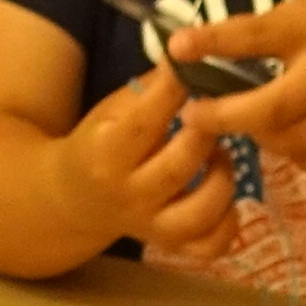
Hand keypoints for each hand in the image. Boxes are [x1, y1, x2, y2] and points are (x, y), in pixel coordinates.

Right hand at [54, 58, 238, 254]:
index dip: (176, 90)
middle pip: (180, 165)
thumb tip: (194, 59)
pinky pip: (210, 246)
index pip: (147, 120)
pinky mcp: (171, 245)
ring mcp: (152, 225)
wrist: (77, 199)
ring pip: (201, 211)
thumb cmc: (101, 143)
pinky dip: (228, 224)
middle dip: (206, 132)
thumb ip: (151, 90)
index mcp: (106, 154)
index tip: (193, 66)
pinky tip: (225, 198)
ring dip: (223, 177)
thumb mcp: (112, 111)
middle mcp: (129, 194)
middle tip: (215, 113)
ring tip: (220, 156)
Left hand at [176, 0, 305, 180]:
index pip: (256, 37)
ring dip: (263, 136)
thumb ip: (260, 32)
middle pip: (269, 110)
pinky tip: (297, 134)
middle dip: (226, 117)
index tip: (176, 50)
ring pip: (288, 144)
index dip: (214, 43)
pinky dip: (297, 153)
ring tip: (255, 119)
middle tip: (195, 116)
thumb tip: (191, 47)